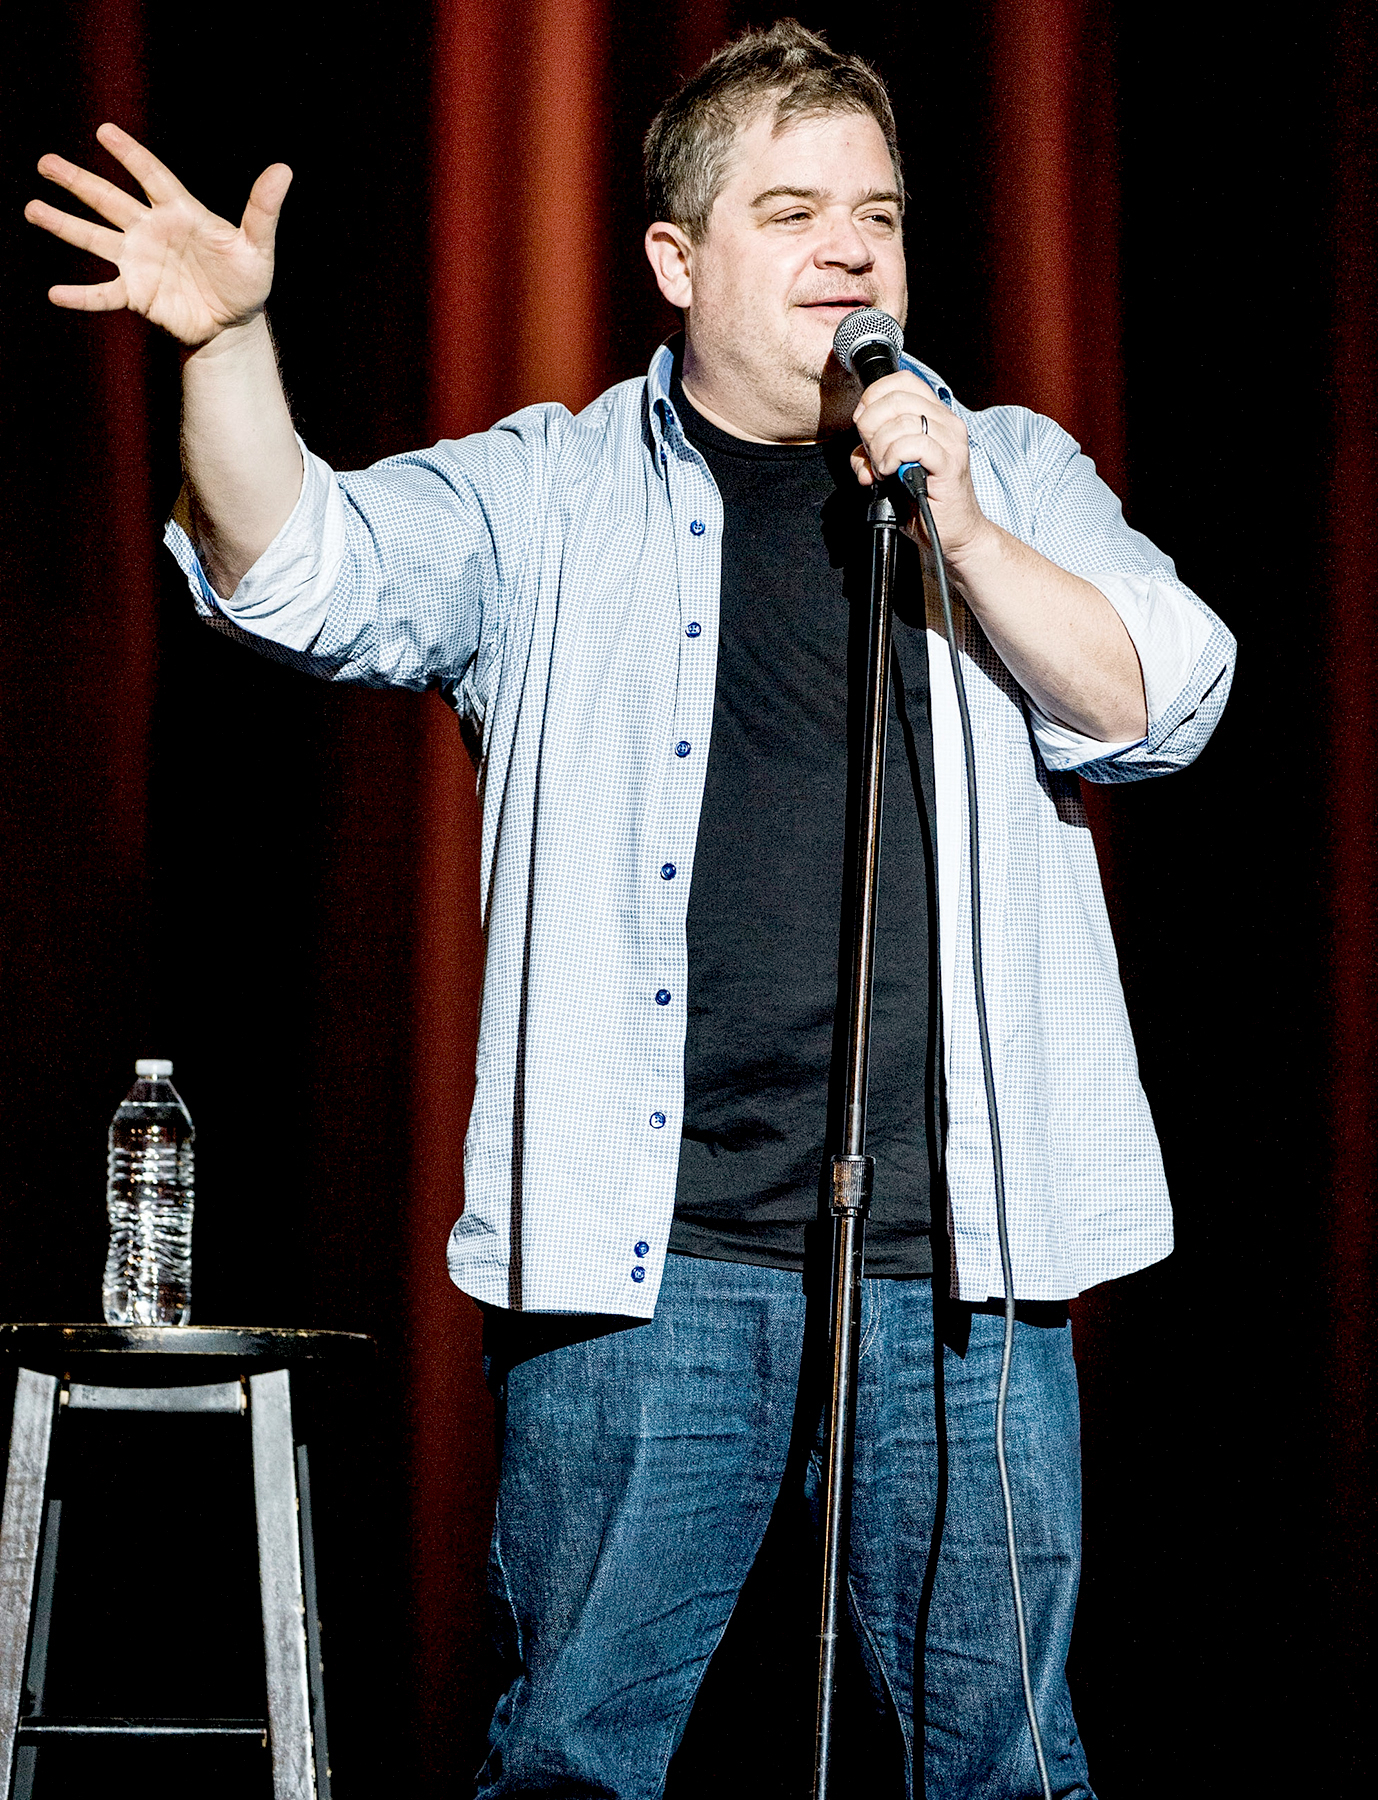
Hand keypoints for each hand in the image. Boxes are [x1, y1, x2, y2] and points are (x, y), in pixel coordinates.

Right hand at [24, 122, 291, 347]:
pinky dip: (80, 296)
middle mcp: (151, 231)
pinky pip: (103, 293)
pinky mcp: (136, 294)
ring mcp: (139, 261)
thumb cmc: (246, 281)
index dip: (130, 155)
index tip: (105, 132)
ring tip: (32, 208)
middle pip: (109, 200)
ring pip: (94, 239)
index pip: (151, 176)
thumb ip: (263, 210)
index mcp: (180, 213)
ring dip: (64, 224)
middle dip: (78, 182)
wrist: (233, 325)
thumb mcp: (257, 247)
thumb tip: (284, 169)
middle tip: (46, 162)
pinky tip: (55, 293)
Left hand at [849, 370, 990, 568]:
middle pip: (896, 398)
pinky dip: (893, 457)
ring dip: (880, 447)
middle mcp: (947, 422)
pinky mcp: (950, 464)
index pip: (903, 380)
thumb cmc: (924, 500)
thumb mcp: (890, 470)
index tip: (862, 422)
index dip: (874, 395)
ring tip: (882, 468)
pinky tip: (891, 472)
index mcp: (935, 415)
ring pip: (902, 422)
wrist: (953, 533)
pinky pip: (914, 445)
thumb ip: (871, 455)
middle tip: (870, 451)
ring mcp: (951, 442)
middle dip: (870, 424)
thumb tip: (856, 456)